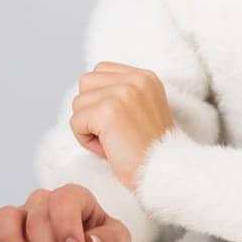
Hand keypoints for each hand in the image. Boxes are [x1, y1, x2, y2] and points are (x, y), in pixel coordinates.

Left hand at [69, 61, 175, 190]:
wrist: (165, 171)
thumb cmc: (152, 151)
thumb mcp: (144, 110)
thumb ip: (123, 95)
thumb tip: (88, 94)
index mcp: (145, 77)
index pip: (101, 70)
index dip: (100, 97)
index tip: (116, 120)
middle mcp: (135, 80)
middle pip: (86, 83)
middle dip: (90, 109)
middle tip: (112, 132)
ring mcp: (121, 94)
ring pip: (78, 103)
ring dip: (88, 127)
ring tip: (112, 142)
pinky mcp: (107, 112)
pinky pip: (76, 122)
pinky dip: (85, 141)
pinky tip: (108, 149)